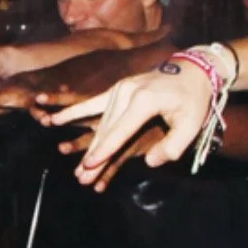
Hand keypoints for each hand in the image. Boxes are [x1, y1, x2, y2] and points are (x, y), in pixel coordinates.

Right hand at [40, 60, 209, 184]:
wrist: (191, 70)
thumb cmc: (192, 100)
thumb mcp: (191, 125)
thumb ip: (172, 146)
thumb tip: (149, 162)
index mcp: (144, 100)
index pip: (121, 130)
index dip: (105, 149)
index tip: (90, 164)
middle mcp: (127, 92)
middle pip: (106, 128)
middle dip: (93, 154)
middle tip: (81, 177)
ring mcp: (120, 88)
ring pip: (100, 121)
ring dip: (88, 144)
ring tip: (78, 167)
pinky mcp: (117, 88)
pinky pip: (93, 103)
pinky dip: (75, 112)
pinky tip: (55, 119)